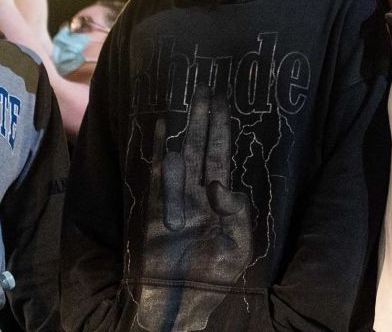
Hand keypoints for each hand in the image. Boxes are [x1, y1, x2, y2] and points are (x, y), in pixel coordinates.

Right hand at [136, 88, 251, 329]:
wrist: (180, 305)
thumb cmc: (214, 279)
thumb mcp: (238, 245)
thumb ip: (236, 213)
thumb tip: (219, 184)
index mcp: (217, 202)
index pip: (220, 156)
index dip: (222, 130)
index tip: (224, 102)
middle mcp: (195, 195)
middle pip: (199, 148)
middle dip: (203, 119)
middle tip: (206, 87)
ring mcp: (173, 201)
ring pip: (179, 156)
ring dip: (183, 129)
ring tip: (187, 99)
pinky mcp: (153, 212)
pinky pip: (155, 178)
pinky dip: (157, 154)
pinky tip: (162, 131)